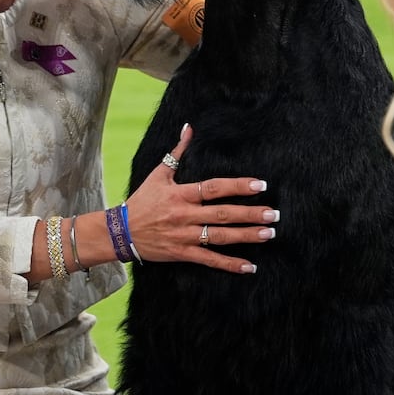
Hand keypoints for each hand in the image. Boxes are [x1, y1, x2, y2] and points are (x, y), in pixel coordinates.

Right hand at [124, 124, 275, 273]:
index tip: (260, 185)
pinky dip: (229, 264)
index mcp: (181, 194)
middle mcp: (184, 215)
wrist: (120, 232)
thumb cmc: (141, 201)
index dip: (238, 186)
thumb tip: (188, 128)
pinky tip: (249, 266)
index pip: (214, 188)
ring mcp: (184, 235)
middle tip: (273, 215)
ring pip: (219, 237)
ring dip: (246, 236)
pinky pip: (209, 260)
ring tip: (267, 234)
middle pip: (222, 214)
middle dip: (250, 214)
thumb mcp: (158, 174)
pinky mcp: (182, 253)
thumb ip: (177, 152)